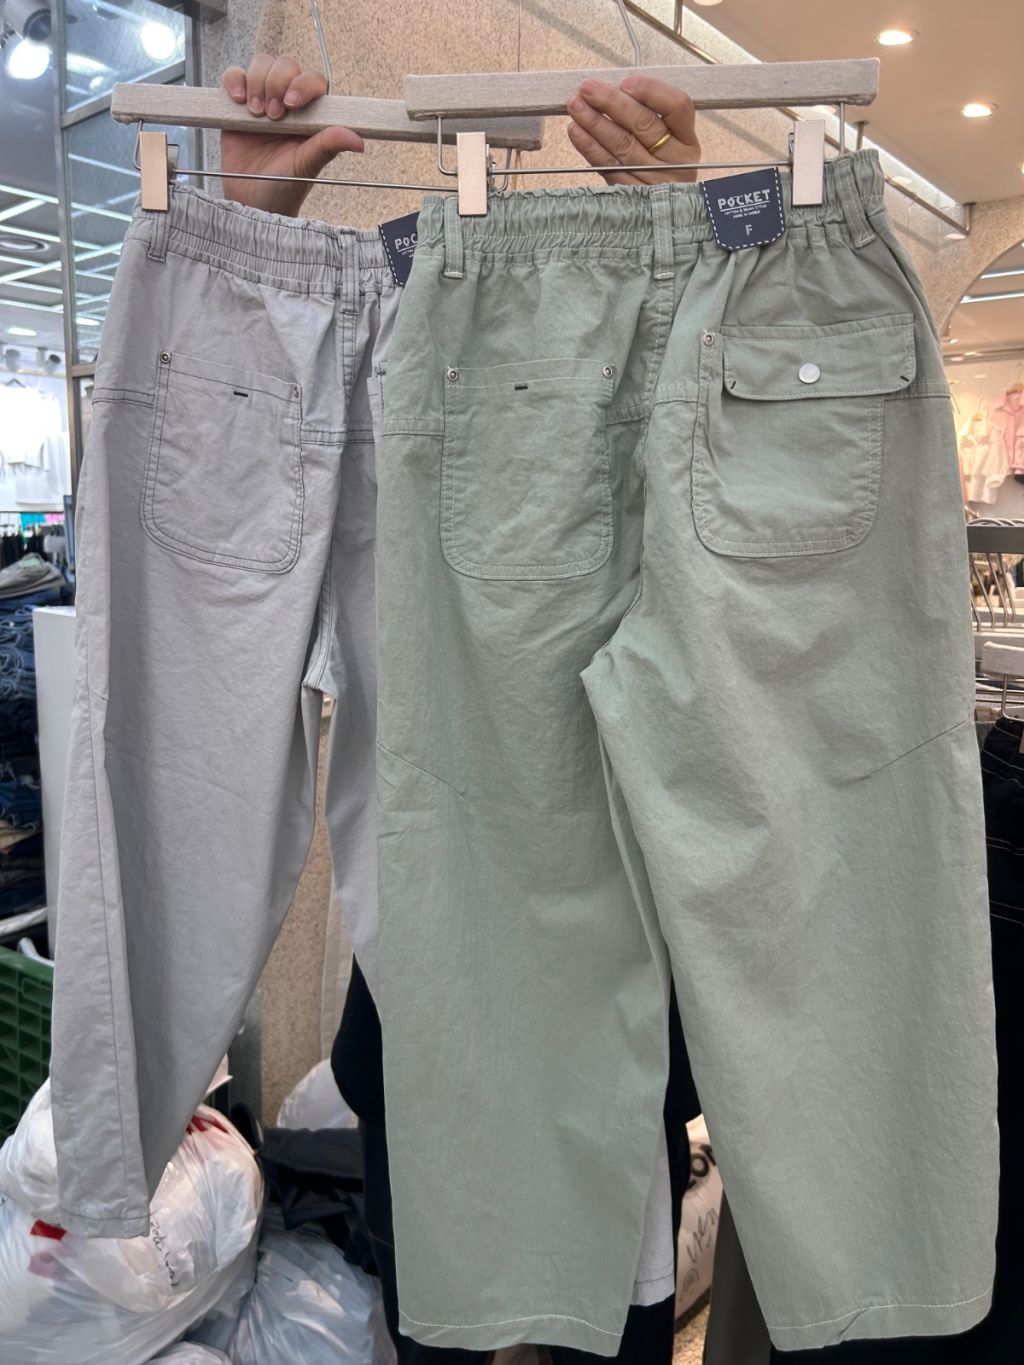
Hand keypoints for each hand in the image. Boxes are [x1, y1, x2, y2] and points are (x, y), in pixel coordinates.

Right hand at [220, 54, 364, 215]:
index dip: (302, 84)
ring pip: (261, 65)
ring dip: (257, 82)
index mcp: (310, 116)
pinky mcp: (238, 104)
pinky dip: (234, 81)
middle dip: (276, 83)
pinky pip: (234, 76)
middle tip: (273, 115)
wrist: (250, 202)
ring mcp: (262, 101)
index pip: (312, 80)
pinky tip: (238, 100)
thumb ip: (327, 147)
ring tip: (255, 113)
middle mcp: (288, 103)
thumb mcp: (305, 167)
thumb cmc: (283, 187)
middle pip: (285, 65)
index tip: (292, 104)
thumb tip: (359, 141)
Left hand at [567, 75, 699, 184]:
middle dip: (612, 102)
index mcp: (687, 140)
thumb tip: (610, 91)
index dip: (651, 91)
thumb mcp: (668, 141)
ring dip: (595, 123)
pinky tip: (577, 132)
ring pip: (623, 145)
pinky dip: (590, 148)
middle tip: (587, 88)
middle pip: (644, 124)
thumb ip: (647, 115)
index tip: (625, 82)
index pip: (677, 106)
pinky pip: (609, 167)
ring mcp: (654, 181)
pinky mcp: (633, 196)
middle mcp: (675, 161)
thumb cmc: (661, 167)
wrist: (662, 215)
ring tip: (575, 106)